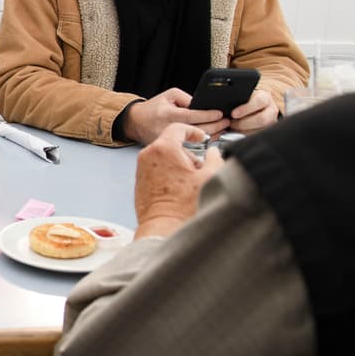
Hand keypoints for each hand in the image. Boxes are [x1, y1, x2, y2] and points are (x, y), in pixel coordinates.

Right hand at [122, 89, 228, 144]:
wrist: (137, 122)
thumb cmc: (154, 108)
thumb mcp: (170, 95)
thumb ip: (187, 98)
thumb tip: (203, 106)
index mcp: (168, 113)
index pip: (192, 115)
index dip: (208, 115)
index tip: (220, 114)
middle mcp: (168, 128)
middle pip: (197, 130)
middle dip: (215, 125)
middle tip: (226, 121)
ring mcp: (169, 141)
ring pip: (195, 141)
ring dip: (212, 135)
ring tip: (222, 129)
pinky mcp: (169, 149)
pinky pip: (189, 150)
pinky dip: (202, 146)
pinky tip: (211, 140)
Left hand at [133, 123, 223, 238]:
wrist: (163, 227)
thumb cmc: (184, 205)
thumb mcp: (209, 177)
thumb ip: (215, 158)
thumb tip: (213, 152)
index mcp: (164, 148)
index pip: (178, 128)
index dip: (193, 131)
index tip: (201, 138)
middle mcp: (148, 155)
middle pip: (171, 144)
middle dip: (188, 154)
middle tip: (200, 169)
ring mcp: (141, 169)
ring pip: (164, 158)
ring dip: (179, 165)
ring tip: (191, 184)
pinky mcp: (140, 182)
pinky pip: (156, 170)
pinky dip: (169, 174)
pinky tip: (180, 190)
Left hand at [227, 89, 278, 132]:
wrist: (256, 108)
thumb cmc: (246, 101)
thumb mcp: (244, 97)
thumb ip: (238, 100)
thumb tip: (224, 107)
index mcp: (265, 98)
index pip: (259, 101)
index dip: (245, 109)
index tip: (233, 114)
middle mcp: (271, 110)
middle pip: (261, 119)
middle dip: (243, 123)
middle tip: (232, 124)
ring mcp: (271, 123)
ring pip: (259, 131)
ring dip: (243, 132)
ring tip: (233, 129)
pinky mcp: (267, 132)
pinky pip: (256, 136)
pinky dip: (245, 136)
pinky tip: (237, 133)